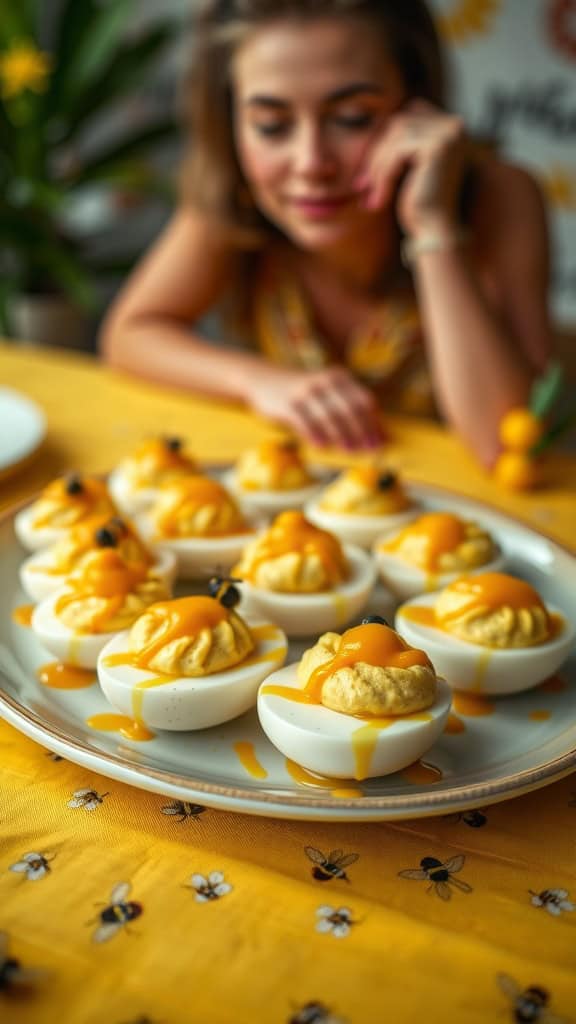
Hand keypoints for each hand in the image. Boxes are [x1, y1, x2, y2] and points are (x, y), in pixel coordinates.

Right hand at [245, 363, 383, 449]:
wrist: (262, 379)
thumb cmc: (301, 391)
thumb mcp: (325, 389)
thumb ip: (345, 404)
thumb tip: (371, 433)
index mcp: (338, 377)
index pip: (364, 399)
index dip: (374, 421)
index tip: (381, 440)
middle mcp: (323, 381)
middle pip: (350, 408)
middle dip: (362, 431)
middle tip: (369, 449)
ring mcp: (304, 392)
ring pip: (330, 416)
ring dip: (342, 435)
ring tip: (350, 450)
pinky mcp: (287, 404)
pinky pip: (305, 422)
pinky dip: (315, 435)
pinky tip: (322, 446)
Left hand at [356, 99, 467, 237]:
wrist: (435, 234)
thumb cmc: (419, 205)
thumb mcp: (406, 168)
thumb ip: (399, 143)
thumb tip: (371, 123)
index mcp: (451, 127)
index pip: (407, 116)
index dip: (384, 141)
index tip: (368, 172)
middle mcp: (454, 126)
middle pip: (399, 123)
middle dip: (377, 154)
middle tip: (362, 185)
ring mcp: (449, 134)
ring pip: (395, 136)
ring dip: (378, 167)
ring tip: (370, 195)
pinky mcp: (438, 148)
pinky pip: (397, 152)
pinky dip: (383, 176)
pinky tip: (380, 200)